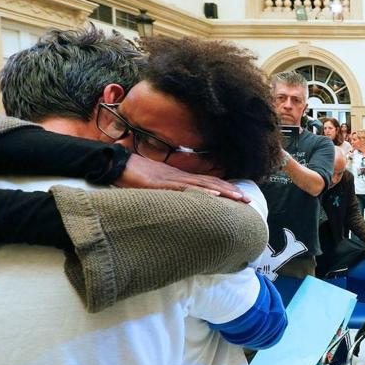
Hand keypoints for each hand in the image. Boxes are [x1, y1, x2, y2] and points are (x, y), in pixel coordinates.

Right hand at [115, 155, 249, 201]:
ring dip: (223, 191)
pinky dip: (201, 191)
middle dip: (231, 192)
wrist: (116, 163)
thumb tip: (179, 201)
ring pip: (203, 185)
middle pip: (211, 183)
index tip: (239, 195)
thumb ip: (167, 191)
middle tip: (248, 200)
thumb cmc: (133, 174)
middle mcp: (180, 177)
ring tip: (239, 198)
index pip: (207, 182)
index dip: (224, 188)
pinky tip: (214, 195)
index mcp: (179, 177)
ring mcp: (172, 179)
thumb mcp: (154, 186)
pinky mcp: (162, 184)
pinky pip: (185, 188)